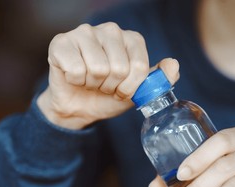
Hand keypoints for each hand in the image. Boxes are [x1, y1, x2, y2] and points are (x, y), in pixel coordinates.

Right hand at [37, 22, 178, 129]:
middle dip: (110, 87)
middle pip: (119, 68)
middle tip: (103, 85)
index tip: (121, 90)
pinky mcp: (61, 42)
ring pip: (97, 69)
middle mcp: (110, 30)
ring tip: (89, 81)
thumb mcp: (138, 92)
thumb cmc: (107, 96)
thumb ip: (159, 80)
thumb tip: (173, 65)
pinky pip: (76, 69)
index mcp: (131, 39)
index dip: (129, 87)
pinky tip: (73, 77)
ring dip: (92, 85)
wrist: (78, 108)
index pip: (139, 67)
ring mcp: (84, 33)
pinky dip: (75, 81)